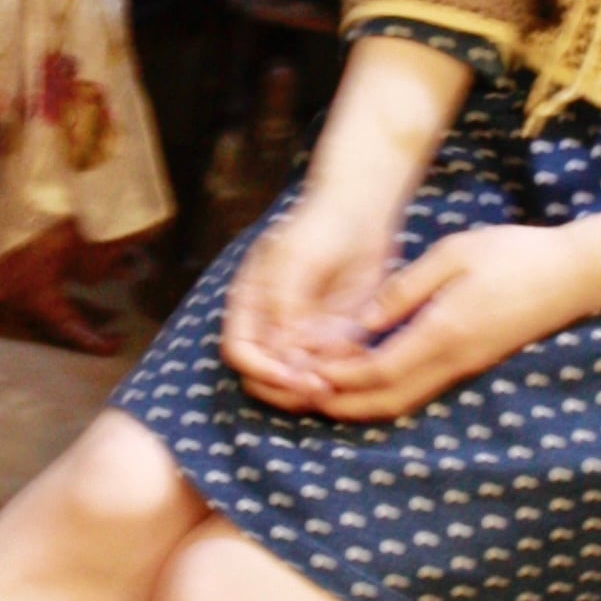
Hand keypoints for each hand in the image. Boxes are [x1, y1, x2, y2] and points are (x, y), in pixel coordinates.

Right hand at [221, 188, 399, 408]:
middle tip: (321, 385)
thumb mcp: (295, 259)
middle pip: (264, 378)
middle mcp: (272, 326)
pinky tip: (359, 355)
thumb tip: (281, 354)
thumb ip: (285, 305)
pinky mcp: (334, 338)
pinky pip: (333, 368)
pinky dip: (343, 372)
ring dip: (318, 385)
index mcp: (250, 305)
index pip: (240, 353)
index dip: (262, 371)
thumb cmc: (319, 226)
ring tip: (342, 371)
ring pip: (299, 380)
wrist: (361, 212)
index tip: (293, 375)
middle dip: (289, 388)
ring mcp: (303, 335)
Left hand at [311, 223, 591, 419]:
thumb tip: (362, 321)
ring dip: (362, 404)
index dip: (338, 376)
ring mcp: (465, 367)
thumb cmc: (515, 253)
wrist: (575, 275)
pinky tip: (367, 379)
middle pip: (386, 401)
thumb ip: (405, 290)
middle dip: (341, 404)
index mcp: (444, 332)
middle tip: (303, 397)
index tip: (304, 370)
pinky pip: (421, 389)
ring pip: (404, 401)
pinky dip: (387, 392)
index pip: (377, 370)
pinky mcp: (473, 364)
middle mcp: (453, 361)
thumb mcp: (453, 254)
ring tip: (325, 394)